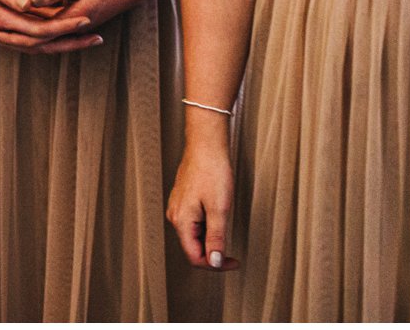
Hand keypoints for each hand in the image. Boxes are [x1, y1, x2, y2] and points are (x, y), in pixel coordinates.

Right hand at [0, 0, 99, 51]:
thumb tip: (29, 6)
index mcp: (3, 20)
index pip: (42, 31)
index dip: (65, 26)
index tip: (87, 20)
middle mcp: (7, 27)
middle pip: (46, 42)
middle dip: (73, 41)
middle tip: (98, 38)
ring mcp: (5, 23)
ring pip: (40, 38)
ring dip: (63, 38)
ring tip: (87, 34)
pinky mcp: (4, 16)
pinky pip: (31, 27)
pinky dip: (48, 28)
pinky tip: (61, 21)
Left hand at [0, 0, 162, 51]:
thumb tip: (26, 0)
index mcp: (70, 22)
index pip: (35, 36)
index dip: (12, 34)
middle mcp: (74, 28)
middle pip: (39, 42)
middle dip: (14, 40)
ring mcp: (79, 23)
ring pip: (47, 36)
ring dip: (26, 35)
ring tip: (6, 32)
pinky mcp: (83, 16)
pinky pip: (56, 27)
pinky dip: (41, 26)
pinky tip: (32, 20)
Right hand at [167, 137, 239, 270]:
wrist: (206, 145)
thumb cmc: (212, 171)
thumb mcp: (219, 209)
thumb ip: (216, 238)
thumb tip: (214, 262)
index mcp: (182, 220)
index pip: (195, 256)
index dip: (215, 265)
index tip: (233, 262)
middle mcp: (176, 216)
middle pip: (193, 248)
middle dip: (214, 254)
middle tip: (233, 253)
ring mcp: (178, 207)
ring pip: (194, 236)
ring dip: (211, 241)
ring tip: (227, 229)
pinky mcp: (183, 200)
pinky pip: (194, 224)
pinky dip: (207, 228)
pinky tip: (218, 218)